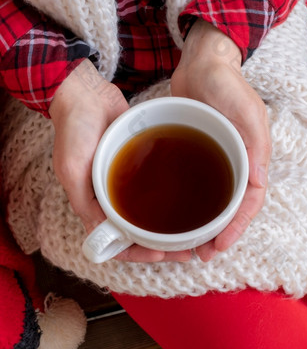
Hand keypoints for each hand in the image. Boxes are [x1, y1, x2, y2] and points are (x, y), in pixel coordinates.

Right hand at [49, 59, 190, 262]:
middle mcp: (111, 197)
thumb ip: (85, 201)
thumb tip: (104, 233)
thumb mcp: (72, 169)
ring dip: (169, 226)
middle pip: (139, 232)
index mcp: (94, 203)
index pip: (117, 242)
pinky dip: (169, 198)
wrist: (85, 94)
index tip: (162, 255)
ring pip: (150, 213)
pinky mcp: (139, 162)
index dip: (139, 254)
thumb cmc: (73, 130)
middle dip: (161, 245)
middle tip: (186, 249)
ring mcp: (126, 181)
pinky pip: (156, 186)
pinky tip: (191, 199)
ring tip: (193, 232)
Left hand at [171, 20, 270, 261]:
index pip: (248, 202)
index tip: (217, 247)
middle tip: (198, 253)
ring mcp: (214, 158)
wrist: (201, 62)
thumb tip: (257, 181)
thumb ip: (254, 142)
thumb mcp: (246, 110)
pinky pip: (193, 183)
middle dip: (218, 233)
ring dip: (202, 223)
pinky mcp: (193, 152)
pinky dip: (187, 202)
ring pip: (211, 200)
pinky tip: (170, 212)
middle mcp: (235, 161)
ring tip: (184, 243)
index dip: (236, 227)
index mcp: (251, 157)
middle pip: (230, 207)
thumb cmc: (227, 83)